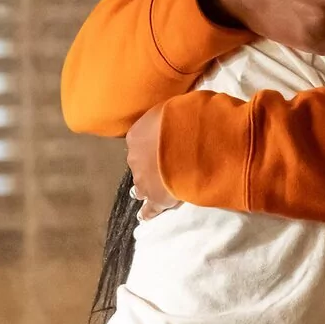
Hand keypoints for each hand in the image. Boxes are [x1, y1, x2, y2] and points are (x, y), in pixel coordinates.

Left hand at [126, 104, 180, 219]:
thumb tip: (178, 109)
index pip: (139, 139)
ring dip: (145, 187)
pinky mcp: (156, 199)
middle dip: (147, 164)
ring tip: (150, 191)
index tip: (158, 144)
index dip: (150, 143)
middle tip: (159, 166)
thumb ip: (171, 113)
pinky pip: (150, 208)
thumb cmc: (184, 119)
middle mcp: (135, 158)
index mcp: (137, 135)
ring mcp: (144, 181)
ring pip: (140, 186)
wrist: (189, 145)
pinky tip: (144, 216)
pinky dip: (148, 212)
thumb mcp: (174, 107)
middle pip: (139, 163)